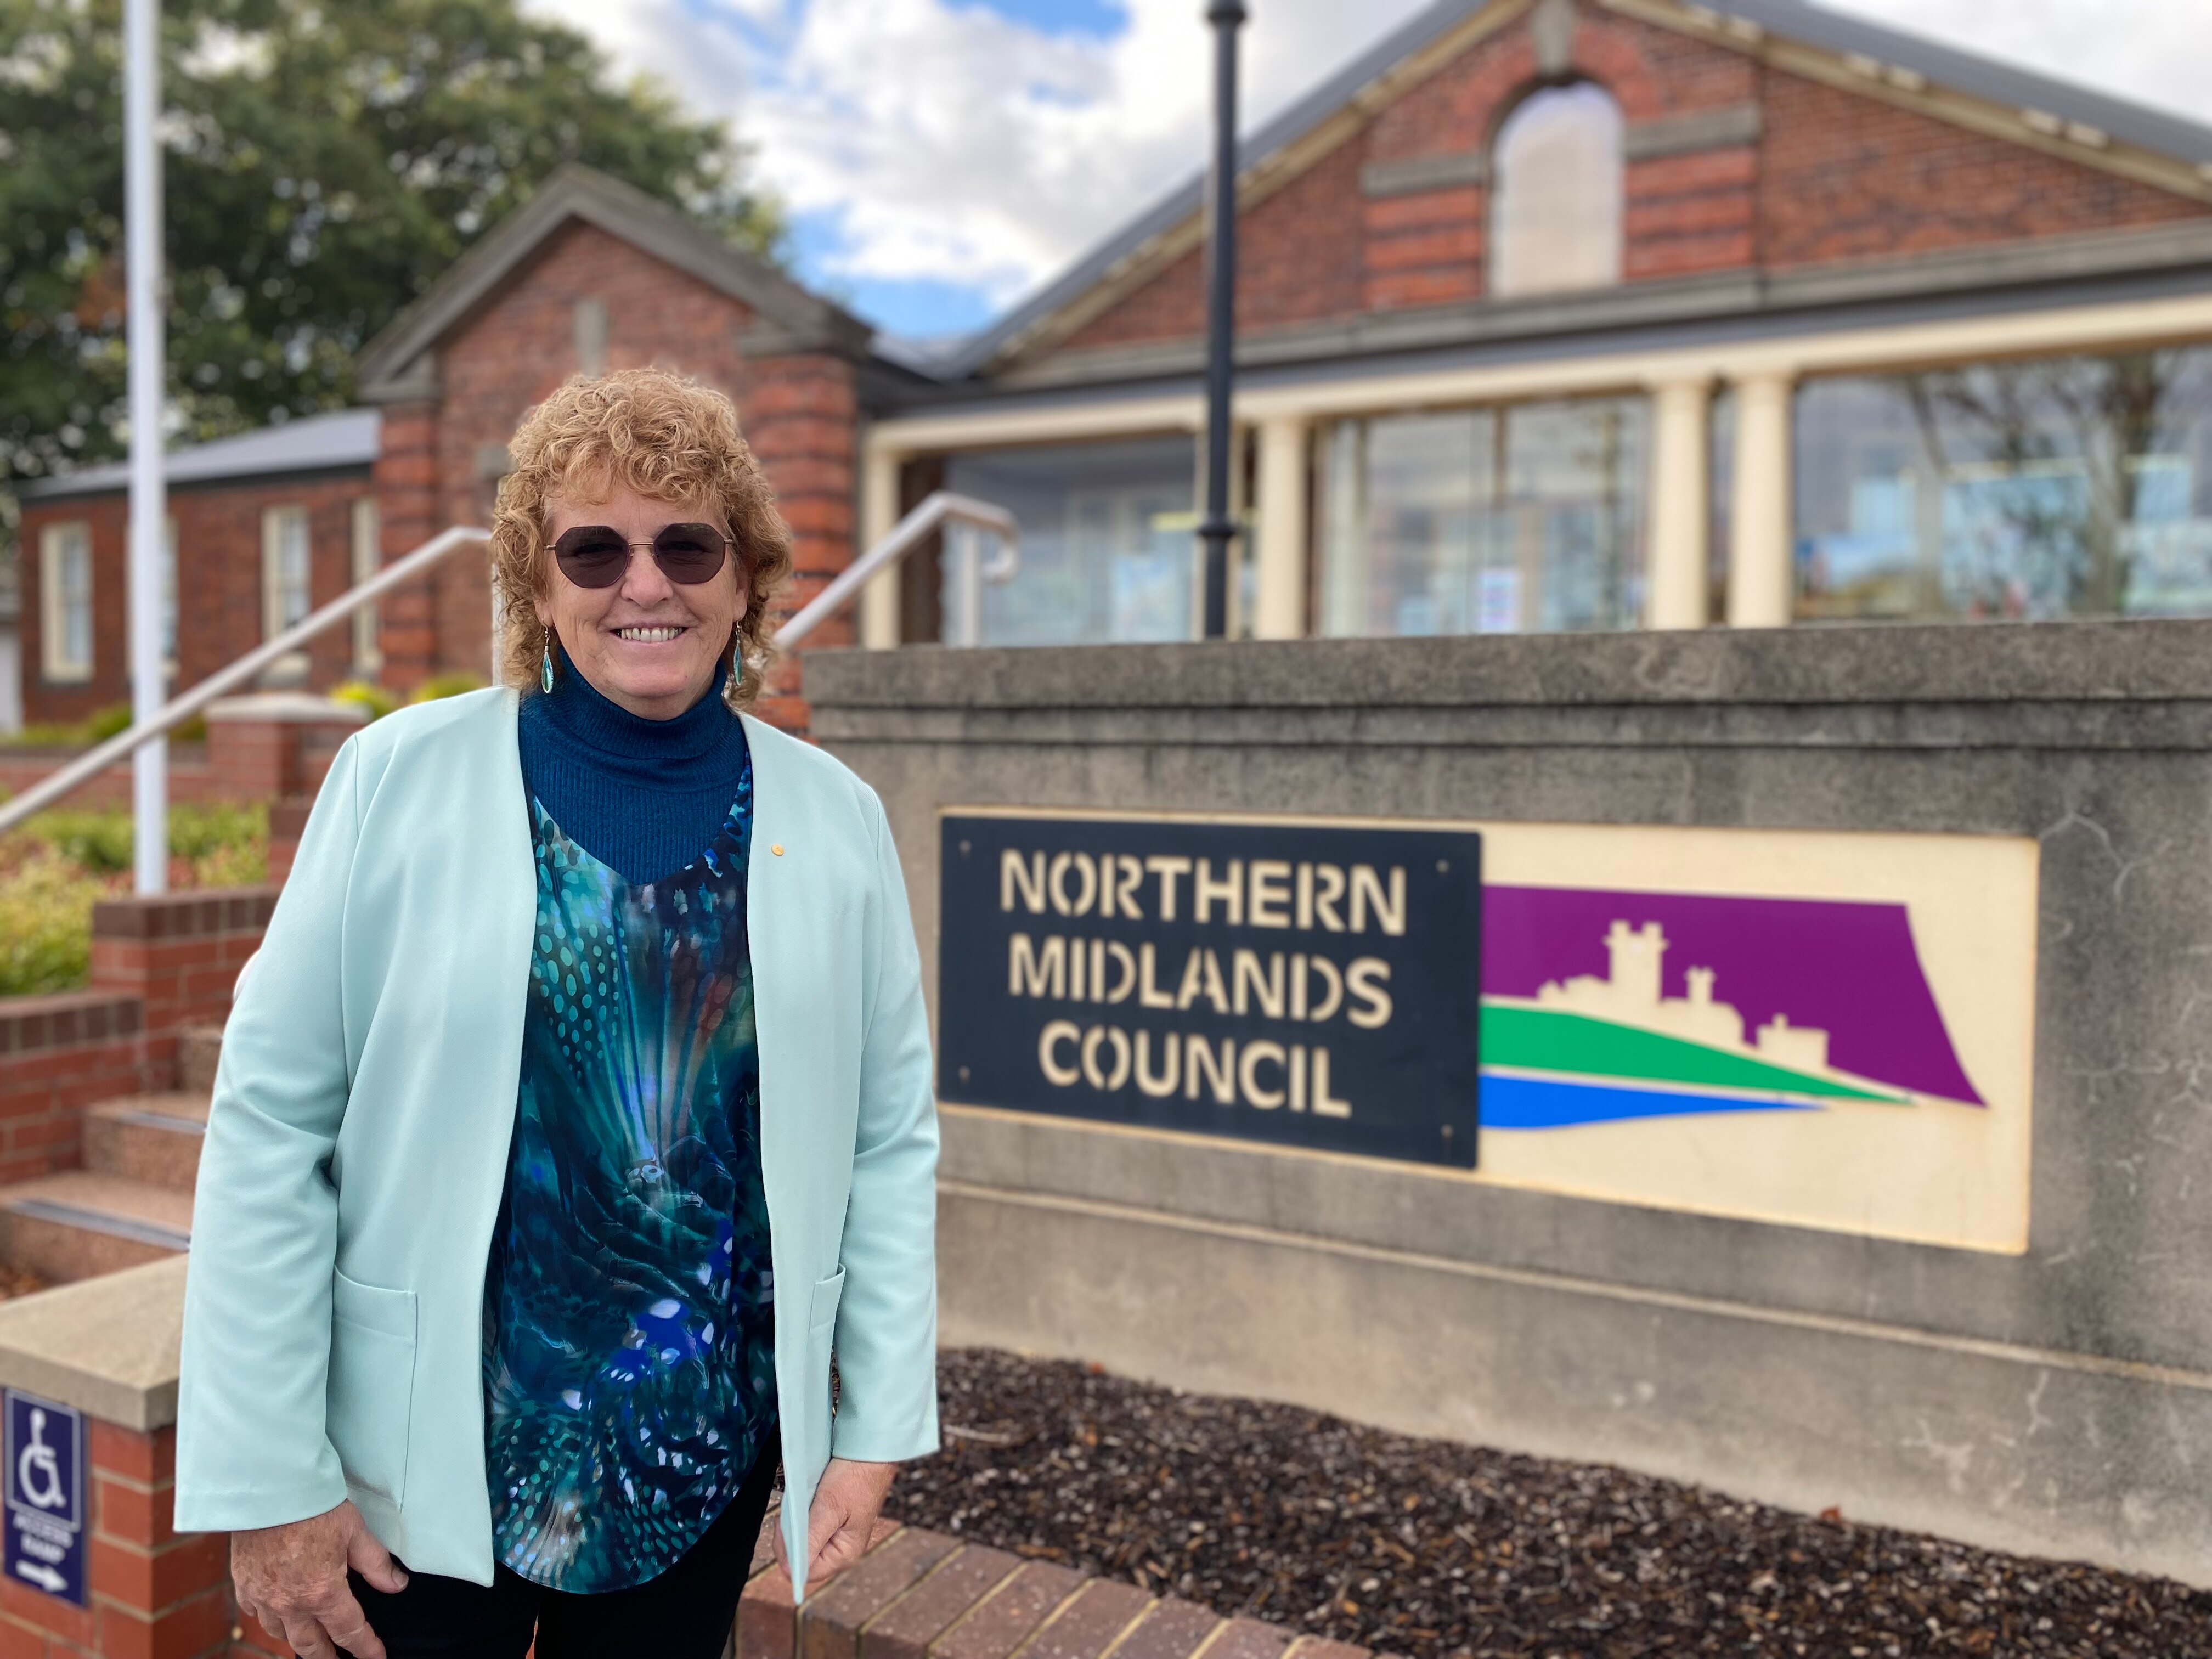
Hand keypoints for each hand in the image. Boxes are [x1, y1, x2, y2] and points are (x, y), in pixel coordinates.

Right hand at [230, 1500, 405, 1658]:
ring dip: (297, 1640)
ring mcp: (262, 1597)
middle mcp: (290, 1603)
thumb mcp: (355, 1532)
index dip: (366, 1648)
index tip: (376, 1657)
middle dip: (326, 1658)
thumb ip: (375, 1563)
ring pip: (280, 1633)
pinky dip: (269, 1619)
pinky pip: (255, 1614)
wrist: (268, 1489)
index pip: (349, 1631)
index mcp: (322, 1592)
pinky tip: (276, 1614)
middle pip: (310, 1645)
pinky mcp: (243, 1584)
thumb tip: (396, 1585)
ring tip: (310, 1640)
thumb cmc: (315, 1506)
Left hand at [773, 1457, 895, 1590]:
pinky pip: (809, 1529)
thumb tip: (789, 1569)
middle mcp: (841, 1550)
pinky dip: (801, 1518)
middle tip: (788, 1514)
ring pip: (804, 1543)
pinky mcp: (833, 1521)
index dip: (788, 1555)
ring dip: (795, 1527)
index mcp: (845, 1554)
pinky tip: (802, 1504)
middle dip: (790, 1539)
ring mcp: (837, 1536)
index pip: (806, 1572)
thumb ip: (811, 1539)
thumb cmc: (856, 1477)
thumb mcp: (830, 1507)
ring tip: (797, 1506)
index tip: (782, 1528)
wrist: (871, 1450)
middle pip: (803, 1559)